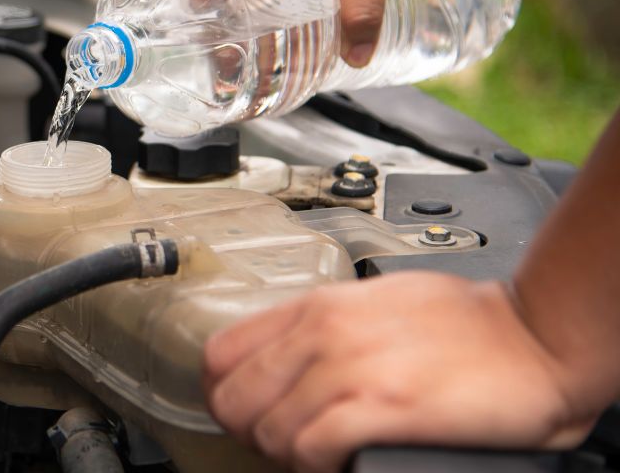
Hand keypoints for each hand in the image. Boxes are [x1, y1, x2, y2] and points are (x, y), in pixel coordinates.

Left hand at [202, 272, 598, 472]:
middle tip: (274, 442)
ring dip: (284, 454)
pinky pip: (310, 448)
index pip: (222, 352)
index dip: (222, 392)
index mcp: (317, 306)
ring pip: (267, 429)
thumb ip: (321, 325)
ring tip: (312, 455)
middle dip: (247, 430)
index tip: (241, 411)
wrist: (534, 337)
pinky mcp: (381, 408)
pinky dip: (315, 465)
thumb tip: (283, 356)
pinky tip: (336, 461)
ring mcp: (349, 370)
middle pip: (232, 397)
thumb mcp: (373, 301)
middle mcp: (324, 334)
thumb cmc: (466, 322)